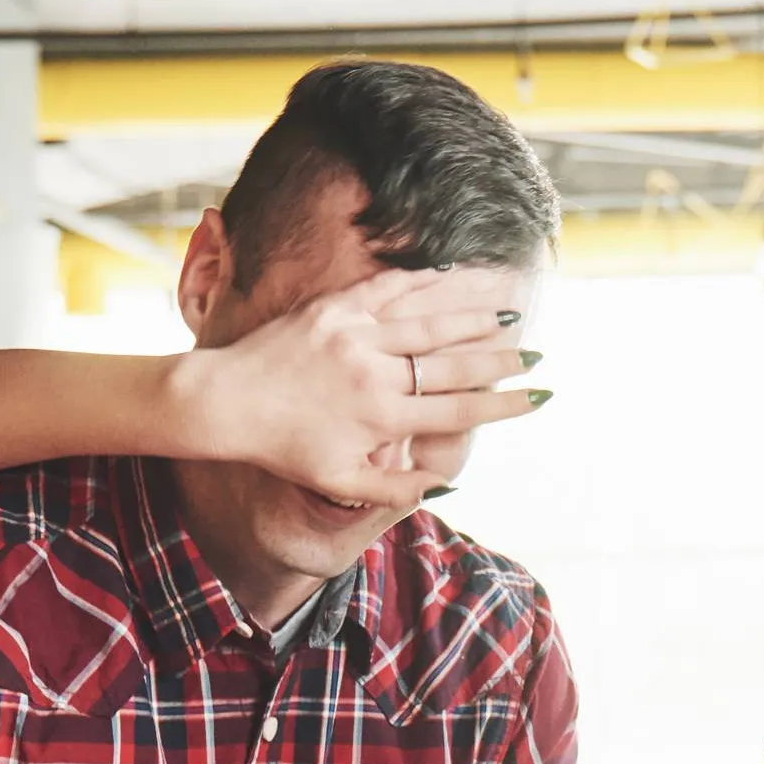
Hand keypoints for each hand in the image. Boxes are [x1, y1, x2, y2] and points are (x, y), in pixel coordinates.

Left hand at [183, 267, 541, 507]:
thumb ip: (393, 489)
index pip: (458, 410)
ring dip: (473, 315)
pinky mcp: (335, 308)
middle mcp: (374, 374)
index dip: (504, 405)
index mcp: (381, 420)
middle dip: (501, 359)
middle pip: (454, 363)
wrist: (225, 402)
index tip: (537, 397)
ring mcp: (356, 335)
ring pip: (429, 321)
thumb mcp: (338, 484)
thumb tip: (445, 484)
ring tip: (507, 309)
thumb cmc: (283, 449)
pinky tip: (452, 273)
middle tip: (534, 353)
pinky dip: (425, 281)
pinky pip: (391, 289)